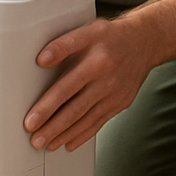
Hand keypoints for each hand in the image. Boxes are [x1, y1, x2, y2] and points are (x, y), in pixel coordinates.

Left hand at [24, 17, 155, 151]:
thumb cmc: (112, 36)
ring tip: (48, 144)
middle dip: (53, 128)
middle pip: (75, 110)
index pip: (65, 89)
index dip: (46, 107)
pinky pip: (99, 123)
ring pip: (86, 120)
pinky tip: (69, 142)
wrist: (144, 42)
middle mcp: (106, 82)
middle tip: (35, 140)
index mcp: (95, 63)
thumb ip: (64, 44)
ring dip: (65, 135)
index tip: (31, 122)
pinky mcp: (121, 104)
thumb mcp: (88, 31)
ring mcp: (115, 96)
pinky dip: (83, 135)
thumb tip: (42, 59)